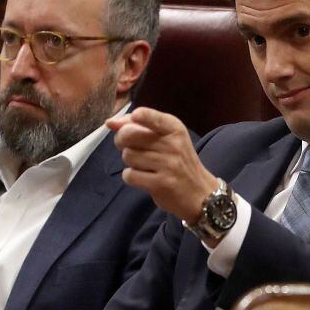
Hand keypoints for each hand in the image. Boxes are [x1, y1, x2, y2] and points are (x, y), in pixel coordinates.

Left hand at [106, 107, 218, 223]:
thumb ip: (138, 126)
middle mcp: (172, 144)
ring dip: (130, 162)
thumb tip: (110, 122)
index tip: (134, 118)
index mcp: (174, 128)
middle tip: (130, 147)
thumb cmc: (178, 161)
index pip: (148, 116)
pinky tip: (144, 177)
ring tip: (144, 165)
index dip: (135, 116)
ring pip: (128, 155)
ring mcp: (168, 164)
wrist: (199, 193)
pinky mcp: (161, 184)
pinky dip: (132, 177)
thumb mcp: (166, 138)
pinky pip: (130, 175)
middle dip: (122, 141)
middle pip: (128, 135)